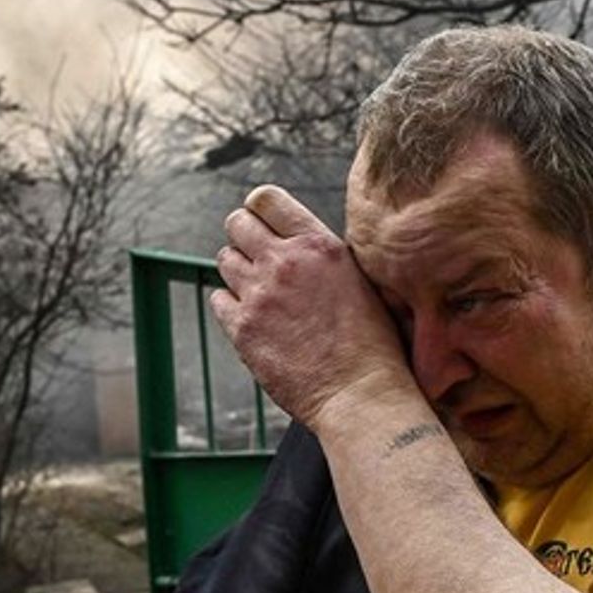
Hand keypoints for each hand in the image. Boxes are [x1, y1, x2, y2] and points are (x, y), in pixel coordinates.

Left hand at [207, 185, 414, 427]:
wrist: (360, 394)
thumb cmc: (374, 344)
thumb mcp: (363, 280)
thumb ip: (326, 255)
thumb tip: (303, 243)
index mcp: (319, 245)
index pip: (265, 198)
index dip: (260, 210)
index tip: (265, 225)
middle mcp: (285, 262)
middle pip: (237, 223)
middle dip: (245, 236)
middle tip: (258, 256)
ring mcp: (259, 295)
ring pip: (225, 260)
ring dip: (239, 270)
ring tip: (261, 291)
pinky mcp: (242, 329)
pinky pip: (218, 300)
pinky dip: (230, 306)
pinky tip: (254, 319)